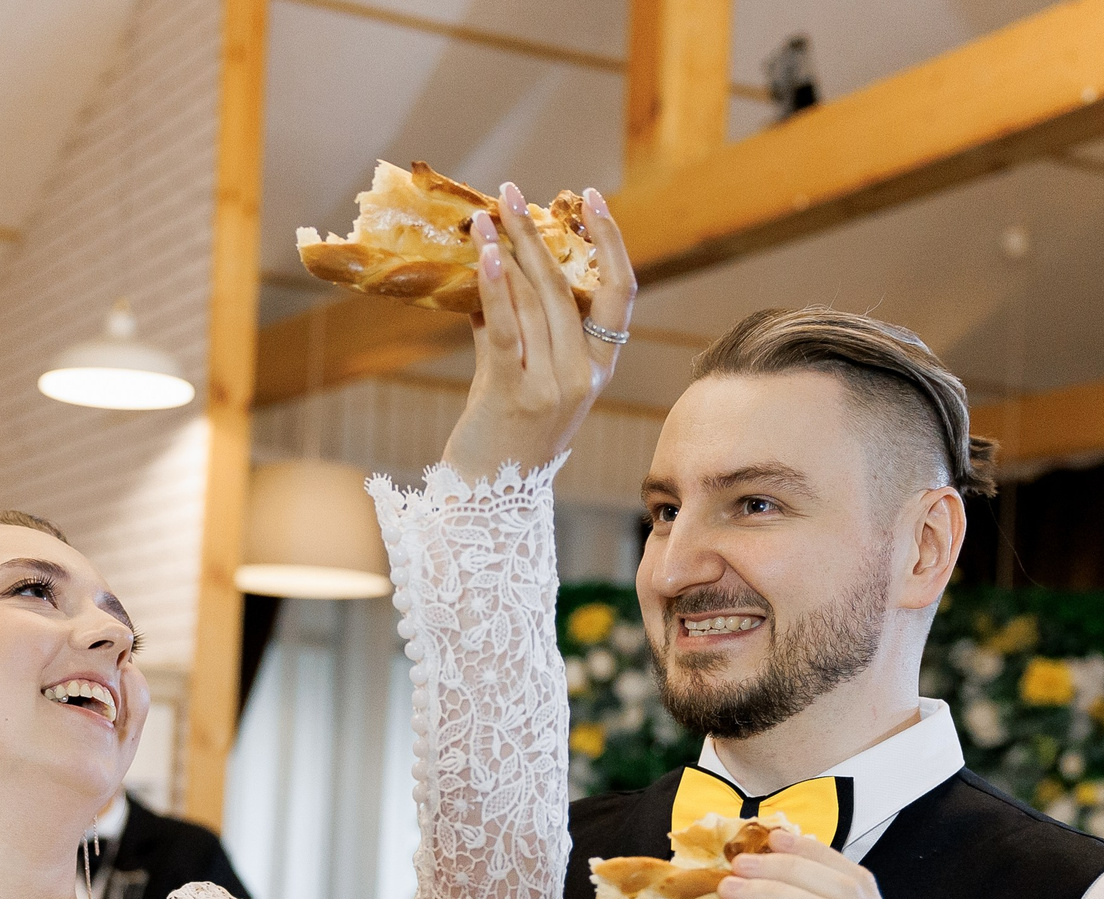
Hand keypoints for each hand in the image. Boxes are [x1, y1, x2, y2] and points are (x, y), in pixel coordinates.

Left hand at [441, 184, 636, 484]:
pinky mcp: (516, 394)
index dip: (610, 240)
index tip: (592, 199)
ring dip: (508, 251)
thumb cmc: (501, 437)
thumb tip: (491, 266)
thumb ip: (513, 325)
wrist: (485, 501)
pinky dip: (494, 287)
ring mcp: (553, 386)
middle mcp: (584, 375)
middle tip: (513, 193)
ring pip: (535, 302)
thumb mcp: (519, 374)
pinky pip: (506, 329)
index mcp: (598, 368)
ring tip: (488, 213)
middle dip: (539, 234)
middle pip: (567, 287)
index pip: (620, 292)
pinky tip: (483, 254)